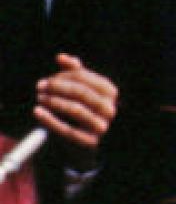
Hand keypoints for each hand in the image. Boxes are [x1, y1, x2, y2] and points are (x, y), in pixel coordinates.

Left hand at [35, 54, 118, 169]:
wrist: (80, 146)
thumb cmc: (78, 112)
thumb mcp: (79, 91)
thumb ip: (72, 73)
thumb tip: (61, 57)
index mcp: (109, 92)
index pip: (86, 78)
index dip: (64, 76)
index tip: (47, 80)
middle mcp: (110, 109)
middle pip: (82, 92)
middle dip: (58, 87)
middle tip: (40, 87)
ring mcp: (102, 126)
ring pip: (76, 109)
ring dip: (54, 102)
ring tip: (39, 98)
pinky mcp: (89, 142)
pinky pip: (67, 130)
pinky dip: (50, 120)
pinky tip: (37, 112)